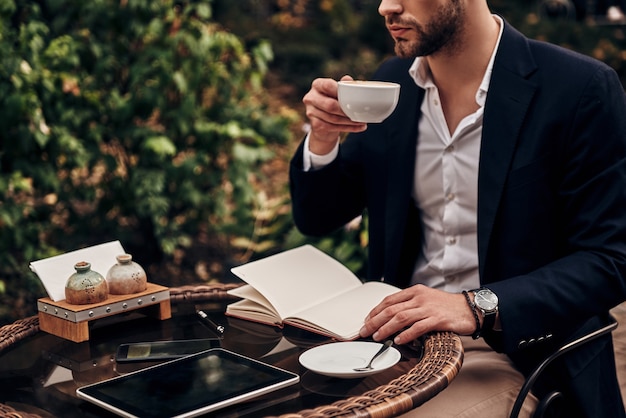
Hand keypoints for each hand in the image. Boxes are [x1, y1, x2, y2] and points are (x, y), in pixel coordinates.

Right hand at [302, 75, 366, 154]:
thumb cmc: (334, 100)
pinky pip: (332, 127)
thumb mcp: (339, 92)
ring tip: (361, 121)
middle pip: (330, 105)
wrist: (324, 120)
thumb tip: (348, 80)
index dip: (340, 92)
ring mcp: (310, 112)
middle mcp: (310, 97)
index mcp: (317, 84)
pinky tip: (358, 127)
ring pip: (333, 118)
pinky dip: (347, 128)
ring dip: (349, 121)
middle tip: (359, 113)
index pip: (327, 86)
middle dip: (346, 111)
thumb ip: (343, 85)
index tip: (352, 97)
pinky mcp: (314, 124)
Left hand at [359, 284, 478, 344]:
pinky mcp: (438, 319)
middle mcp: (420, 298)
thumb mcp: (426, 299)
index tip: (367, 321)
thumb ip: (410, 305)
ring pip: (401, 317)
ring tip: (378, 337)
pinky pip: (418, 327)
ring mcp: (429, 308)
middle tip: (365, 331)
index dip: (375, 311)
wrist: (471, 308)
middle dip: (375, 321)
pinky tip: (399, 340)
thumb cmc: (447, 306)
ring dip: (387, 328)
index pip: (389, 300)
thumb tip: (390, 317)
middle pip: (391, 309)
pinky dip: (406, 334)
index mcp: (415, 291)